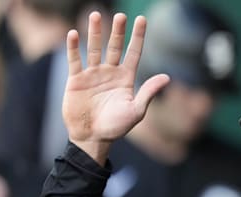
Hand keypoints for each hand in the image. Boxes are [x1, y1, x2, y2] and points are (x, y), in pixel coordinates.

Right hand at [62, 12, 169, 163]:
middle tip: (121, 15)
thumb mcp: (136, 110)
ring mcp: (93, 74)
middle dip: (118, 31)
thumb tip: (167, 77)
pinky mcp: (76, 80)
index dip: (138, 37)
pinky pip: (75, 60)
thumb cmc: (116, 127)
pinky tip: (74, 34)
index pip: (134, 53)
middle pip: (115, 47)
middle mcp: (110, 73)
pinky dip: (74, 47)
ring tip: (96, 15)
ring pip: (94, 49)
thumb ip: (148, 92)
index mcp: (126, 79)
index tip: (142, 19)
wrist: (92, 138)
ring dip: (95, 33)